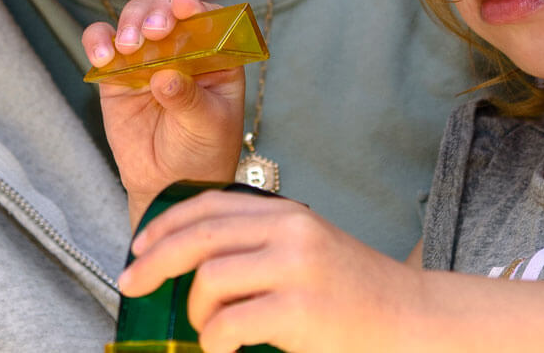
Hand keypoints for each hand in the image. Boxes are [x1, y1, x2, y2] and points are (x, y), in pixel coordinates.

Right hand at [84, 0, 244, 222]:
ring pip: (133, 18)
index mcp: (215, 54)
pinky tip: (102, 56)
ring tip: (128, 45)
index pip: (206, 17)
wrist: (169, 184)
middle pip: (165, 8)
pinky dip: (97, 41)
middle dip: (157, 10)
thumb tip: (165, 77)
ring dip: (129, 21)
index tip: (184, 7)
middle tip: (153, 31)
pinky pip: (102, 45)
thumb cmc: (202, 153)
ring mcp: (146, 57)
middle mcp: (181, 47)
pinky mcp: (115, 74)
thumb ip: (189, 100)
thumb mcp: (207, 126)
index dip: (194, 6)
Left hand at [115, 191, 425, 352]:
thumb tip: (192, 262)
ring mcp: (296, 270)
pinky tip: (226, 349)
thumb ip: (262, 244)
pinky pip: (229, 325)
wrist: (414, 322)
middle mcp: (291, 232)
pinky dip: (216, 341)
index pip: (209, 204)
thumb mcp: (309, 251)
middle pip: (197, 236)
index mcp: (288, 214)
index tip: (137, 245)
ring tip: (210, 332)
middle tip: (130, 285)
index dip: (164, 223)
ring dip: (197, 314)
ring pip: (208, 280)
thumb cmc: (357, 296)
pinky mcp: (299, 311)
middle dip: (153, 262)